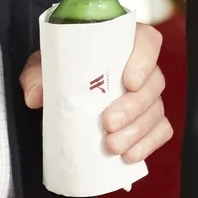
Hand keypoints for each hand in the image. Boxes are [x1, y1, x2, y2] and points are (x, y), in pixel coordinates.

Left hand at [20, 22, 174, 161]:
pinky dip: (147, 144)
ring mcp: (148, 96)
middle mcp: (141, 68)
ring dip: (137, 131)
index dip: (145, 60)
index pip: (147, 41)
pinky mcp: (150, 120)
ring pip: (156, 110)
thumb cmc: (59, 73)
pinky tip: (129, 155)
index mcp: (120, 44)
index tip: (129, 82)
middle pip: (154, 83)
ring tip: (112, 146)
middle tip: (108, 123)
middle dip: (134, 107)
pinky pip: (161, 131)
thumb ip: (37, 75)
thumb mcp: (43, 68)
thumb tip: (36, 96)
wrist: (59, 95)